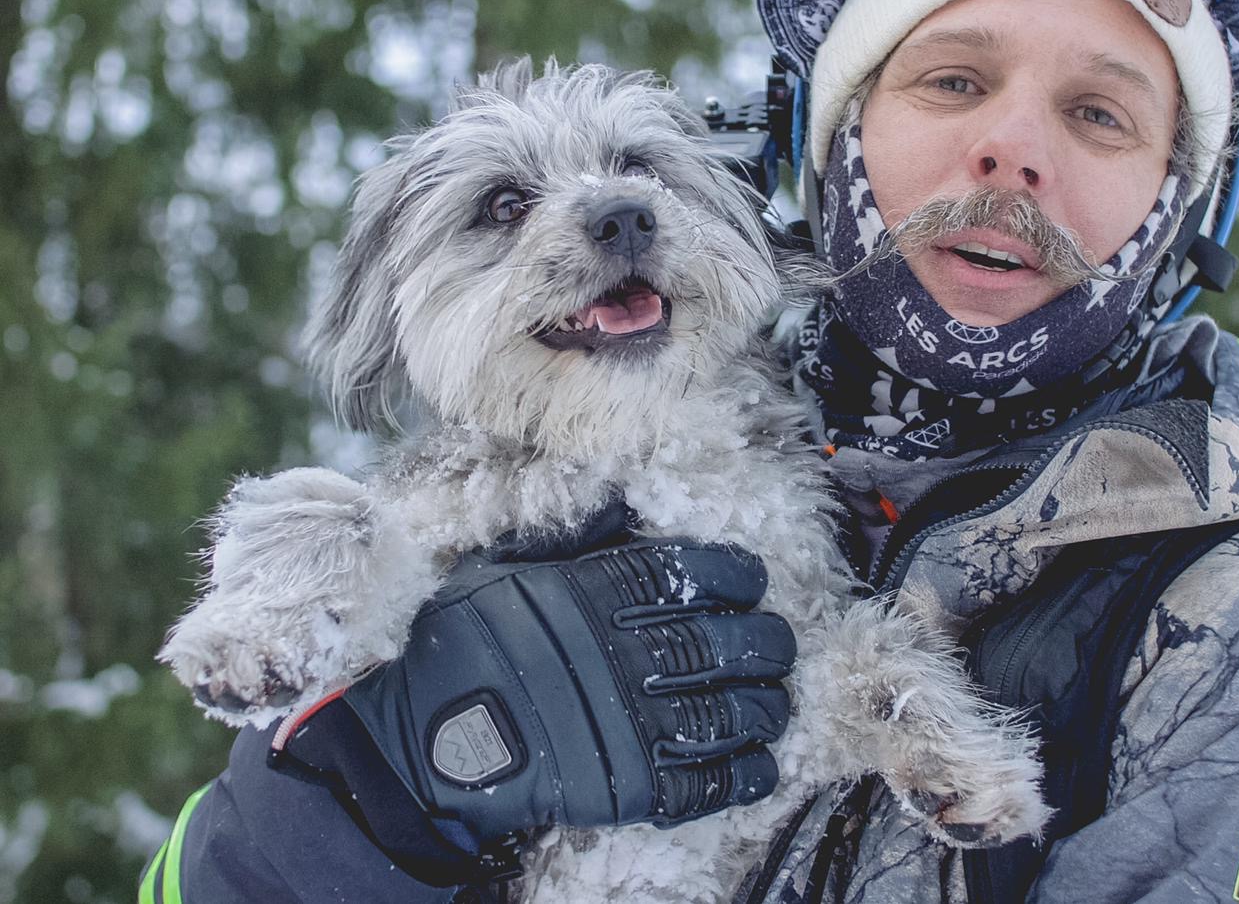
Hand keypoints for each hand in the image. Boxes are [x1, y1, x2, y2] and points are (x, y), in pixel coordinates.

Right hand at [269, 537, 795, 886]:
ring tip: (774, 701)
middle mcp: (625, 655)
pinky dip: (744, 773)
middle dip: (767, 641)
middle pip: (728, 643)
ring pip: (730, 711)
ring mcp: (631, 725)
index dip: (735, 576)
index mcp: (598, 595)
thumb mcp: (503, 566)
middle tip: (778, 641)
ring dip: (766, 706)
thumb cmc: (457, 645)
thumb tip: (622, 496)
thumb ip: (571, 534)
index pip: (693, 573)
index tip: (749, 580)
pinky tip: (760, 762)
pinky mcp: (629, 788)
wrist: (415, 743)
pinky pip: (706, 783)